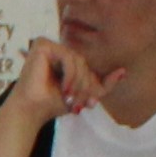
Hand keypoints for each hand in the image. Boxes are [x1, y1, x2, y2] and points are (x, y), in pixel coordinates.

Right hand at [0, 33, 94, 156]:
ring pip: (78, 60)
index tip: (90, 104)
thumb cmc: (51, 104)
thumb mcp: (83, 95)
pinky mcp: (42, 45)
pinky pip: (68, 56)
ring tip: (69, 97)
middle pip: (84, 63)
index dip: (91, 85)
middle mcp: (56, 50)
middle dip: (85, 85)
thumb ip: (104, 85)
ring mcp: (48, 46)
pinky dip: (70, 74)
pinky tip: (64, 88)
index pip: (87, 67)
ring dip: (78, 82)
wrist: (31, 110)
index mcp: (64, 60)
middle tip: (78, 103)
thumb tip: (124, 72)